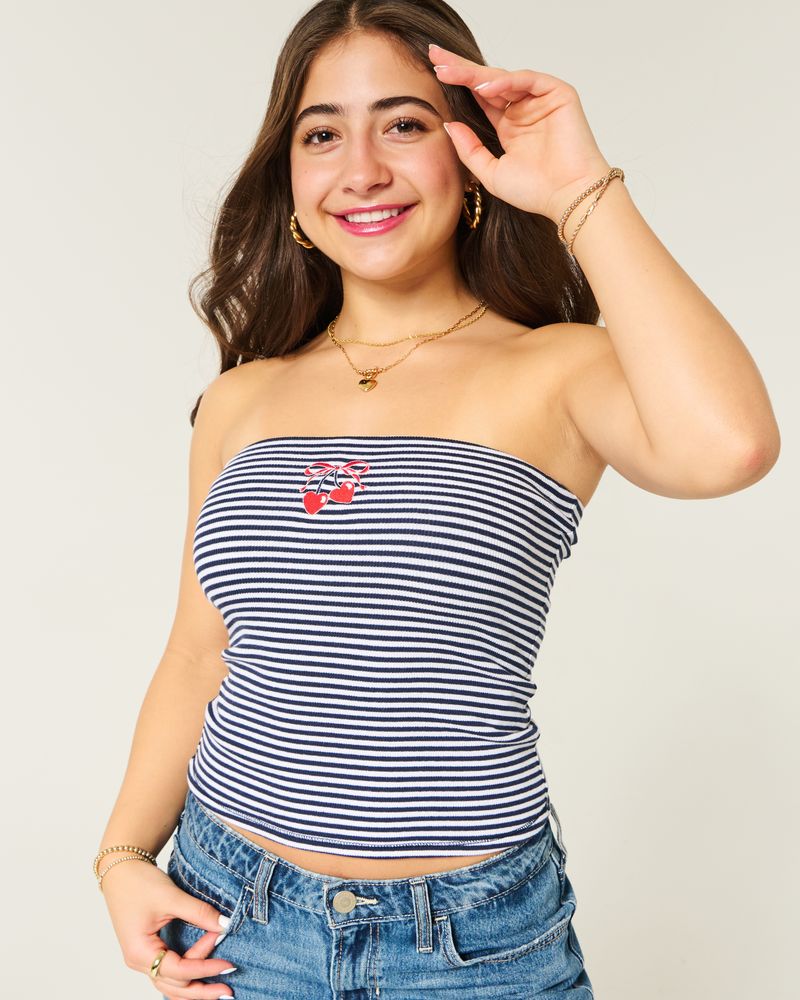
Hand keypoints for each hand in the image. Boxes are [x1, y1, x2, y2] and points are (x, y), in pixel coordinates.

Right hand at [100, 860, 234, 997]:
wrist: (120, 871)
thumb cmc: (138, 883)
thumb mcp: (171, 896)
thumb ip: (199, 913)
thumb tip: (225, 925)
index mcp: (140, 952)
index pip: (179, 970)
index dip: (205, 967)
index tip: (228, 962)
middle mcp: (139, 961)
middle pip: (174, 986)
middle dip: (202, 990)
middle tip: (228, 991)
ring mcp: (142, 959)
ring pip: (171, 984)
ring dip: (194, 988)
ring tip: (218, 990)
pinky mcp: (148, 952)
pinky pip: (168, 974)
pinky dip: (186, 978)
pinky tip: (201, 980)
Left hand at [429, 43, 611, 223]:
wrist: (566, 197)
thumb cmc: (536, 191)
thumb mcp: (490, 172)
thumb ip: (469, 149)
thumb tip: (449, 125)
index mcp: (509, 126)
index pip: (480, 98)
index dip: (459, 84)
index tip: (434, 72)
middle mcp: (524, 110)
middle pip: (488, 83)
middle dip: (461, 69)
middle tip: (436, 57)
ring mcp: (540, 100)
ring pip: (505, 78)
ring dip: (476, 74)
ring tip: (450, 71)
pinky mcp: (558, 94)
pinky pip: (528, 79)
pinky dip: (506, 82)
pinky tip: (483, 88)